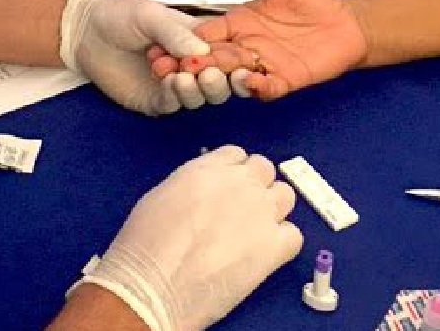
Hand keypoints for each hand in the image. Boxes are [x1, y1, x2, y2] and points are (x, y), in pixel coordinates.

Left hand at [60, 0, 233, 114]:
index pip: (227, 55)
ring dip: (197, 90)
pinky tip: (172, 83)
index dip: (235, 61)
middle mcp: (192, 66)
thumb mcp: (151, 15)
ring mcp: (174, 85)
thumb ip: (175, 33)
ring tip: (184, 76)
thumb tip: (201, 54)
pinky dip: (177, 96)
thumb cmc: (121, 15)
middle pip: (220, 83)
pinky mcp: (154, 101)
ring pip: (200, 98)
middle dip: (220, 81)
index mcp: (199, 41)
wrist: (85, 30)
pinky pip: (173, 105)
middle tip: (210, 74)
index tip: (237, 63)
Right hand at [72, 145, 301, 330]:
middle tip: (242, 208)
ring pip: (286, 196)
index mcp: (208, 168)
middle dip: (256, 185)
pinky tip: (265, 254)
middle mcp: (239, 183)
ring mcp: (260, 213)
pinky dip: (283, 242)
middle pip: (265, 169)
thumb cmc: (145, 244)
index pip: (236, 155)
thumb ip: (191, 185)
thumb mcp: (161, 196)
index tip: (227, 187)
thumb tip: (203, 194)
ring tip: (255, 230)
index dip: (233, 171)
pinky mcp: (274, 247)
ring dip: (273, 208)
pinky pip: (294, 235)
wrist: (154, 283)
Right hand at [150, 0, 367, 100]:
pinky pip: (267, 88)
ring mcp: (263, 66)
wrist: (348, 22)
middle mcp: (244, 47)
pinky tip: (251, 82)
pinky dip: (258, 88)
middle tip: (168, 70)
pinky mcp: (285, 80)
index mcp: (236, 24)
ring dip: (219, 78)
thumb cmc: (313, 0)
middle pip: (211, 60)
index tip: (160, 47)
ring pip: (233, 77)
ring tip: (208, 76)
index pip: (204, 36)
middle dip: (190, 66)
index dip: (183, 42)